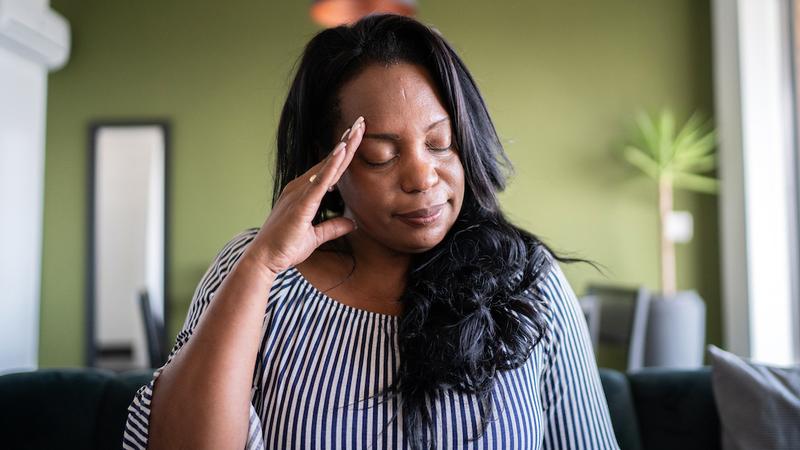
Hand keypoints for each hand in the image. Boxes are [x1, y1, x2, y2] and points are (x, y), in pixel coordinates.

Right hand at [244, 116, 364, 275]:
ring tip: (357, 129)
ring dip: (343, 147)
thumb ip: (333, 227)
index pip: (329, 169)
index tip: (356, 136)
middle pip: (329, 161)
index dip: (344, 152)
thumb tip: (353, 223)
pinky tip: (342, 152)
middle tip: (361, 122)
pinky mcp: (301, 204)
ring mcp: (299, 193)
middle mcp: (300, 188)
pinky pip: (320, 181)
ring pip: (326, 166)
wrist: (264, 260)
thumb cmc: (285, 248)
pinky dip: (332, 166)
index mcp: (303, 193)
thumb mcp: (315, 237)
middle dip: (346, 141)